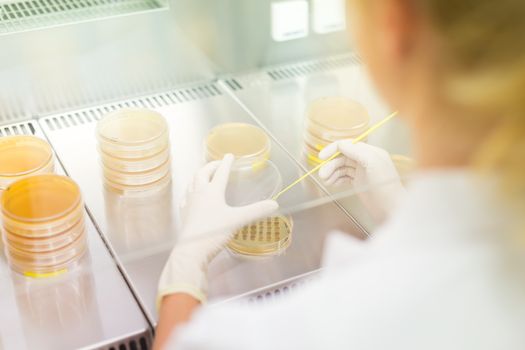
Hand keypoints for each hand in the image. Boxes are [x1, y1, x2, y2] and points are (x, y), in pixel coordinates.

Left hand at [157, 154, 278, 305]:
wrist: (192, 250)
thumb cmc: (214, 232)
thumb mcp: (238, 220)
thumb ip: (256, 211)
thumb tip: (274, 204)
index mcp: (212, 191)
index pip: (221, 172)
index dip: (227, 163)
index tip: (230, 156)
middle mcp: (199, 193)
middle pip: (203, 173)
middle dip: (211, 166)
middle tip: (218, 164)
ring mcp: (189, 203)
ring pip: (192, 182)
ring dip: (199, 175)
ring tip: (204, 175)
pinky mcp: (184, 213)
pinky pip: (186, 196)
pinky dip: (191, 191)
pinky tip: (192, 195)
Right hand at [318, 141, 405, 221]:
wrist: (391, 209)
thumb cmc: (386, 187)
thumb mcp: (373, 163)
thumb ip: (357, 151)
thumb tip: (341, 144)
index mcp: (371, 152)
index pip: (348, 145)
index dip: (333, 149)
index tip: (322, 156)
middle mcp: (366, 160)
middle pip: (343, 157)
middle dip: (331, 165)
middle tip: (322, 175)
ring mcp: (362, 172)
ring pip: (342, 167)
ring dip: (332, 173)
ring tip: (326, 181)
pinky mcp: (359, 182)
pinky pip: (344, 176)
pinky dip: (336, 179)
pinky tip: (332, 184)